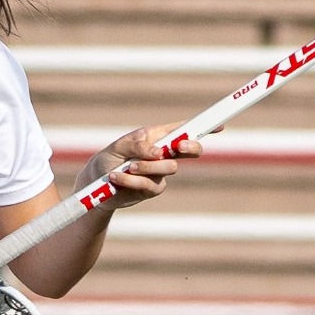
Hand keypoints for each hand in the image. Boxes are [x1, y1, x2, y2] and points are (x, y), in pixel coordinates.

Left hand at [82, 121, 200, 210]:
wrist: (95, 184)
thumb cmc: (108, 159)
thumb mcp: (120, 146)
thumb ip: (139, 145)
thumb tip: (158, 152)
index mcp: (157, 137)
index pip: (183, 130)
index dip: (203, 127)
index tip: (220, 125)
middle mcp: (163, 154)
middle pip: (190, 150)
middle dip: (191, 147)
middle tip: (181, 146)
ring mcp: (160, 173)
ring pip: (170, 167)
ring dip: (147, 166)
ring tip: (127, 166)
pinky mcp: (152, 189)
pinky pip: (150, 184)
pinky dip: (132, 180)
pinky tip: (117, 177)